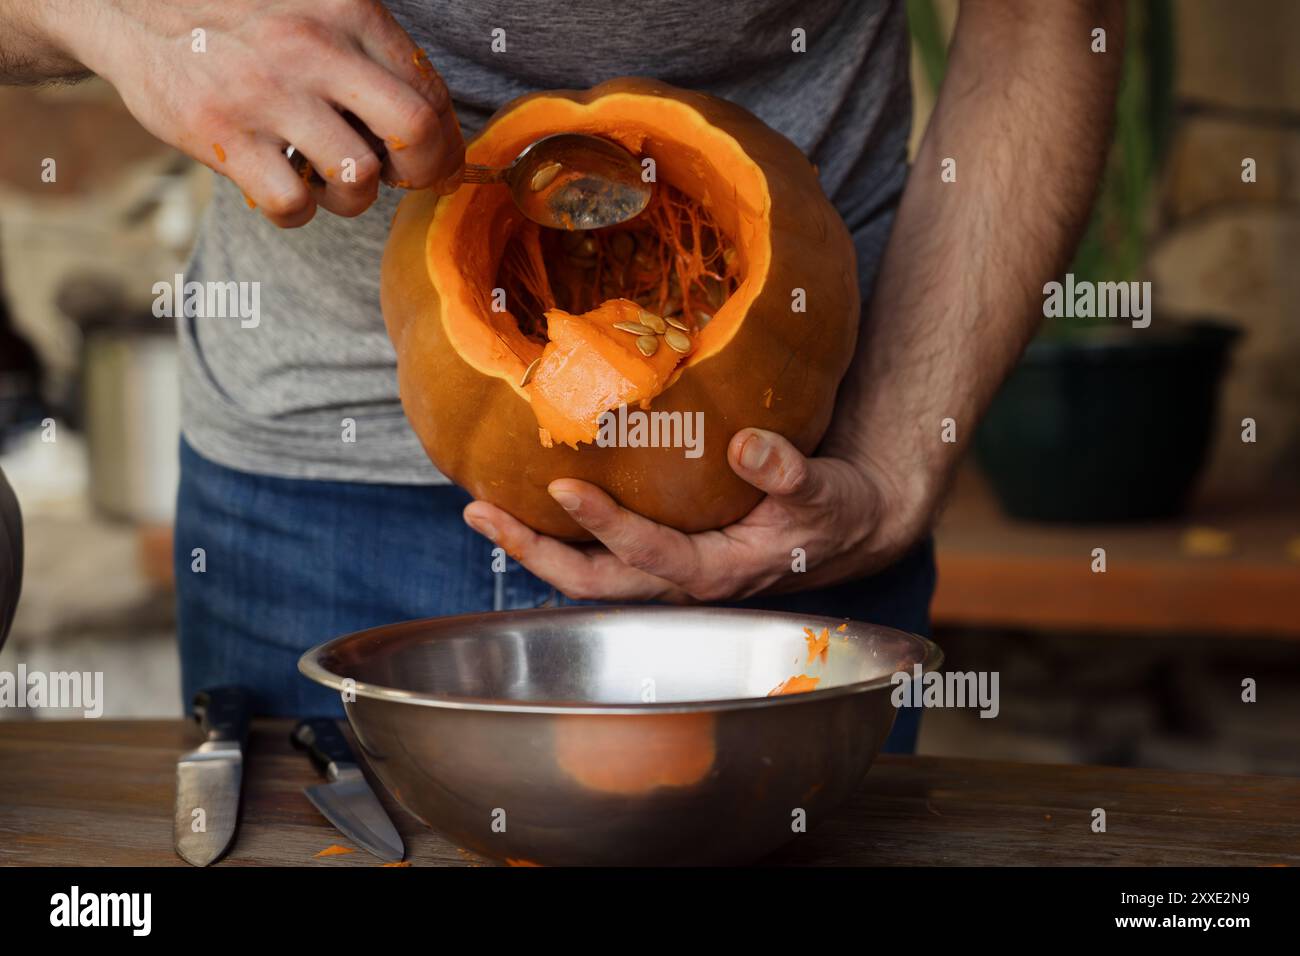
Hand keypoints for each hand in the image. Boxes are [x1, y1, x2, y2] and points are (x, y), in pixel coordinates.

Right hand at [47, 0, 463, 226]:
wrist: (127, 1)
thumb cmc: (240, 16)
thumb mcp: (312, 4)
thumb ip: (368, 50)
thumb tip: (431, 125)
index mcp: (346, 9)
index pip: (430, 91)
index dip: (443, 141)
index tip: (431, 159)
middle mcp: (312, 47)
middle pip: (415, 131)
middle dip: (421, 171)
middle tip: (398, 177)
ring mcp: (265, 93)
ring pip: (357, 178)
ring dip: (351, 194)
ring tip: (326, 175)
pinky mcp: (221, 136)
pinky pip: (293, 205)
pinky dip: (297, 210)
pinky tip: (282, 183)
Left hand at [462, 428, 930, 603]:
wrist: (840, 531)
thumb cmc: (831, 510)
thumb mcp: (821, 488)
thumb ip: (786, 470)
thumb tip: (745, 444)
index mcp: (718, 572)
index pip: (650, 555)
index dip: (605, 524)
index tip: (562, 486)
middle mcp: (681, 584)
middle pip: (594, 583)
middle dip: (535, 552)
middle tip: (480, 513)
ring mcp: (666, 574)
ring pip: (588, 575)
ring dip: (533, 547)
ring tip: (480, 511)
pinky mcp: (661, 556)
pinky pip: (599, 555)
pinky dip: (559, 535)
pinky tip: (527, 504)